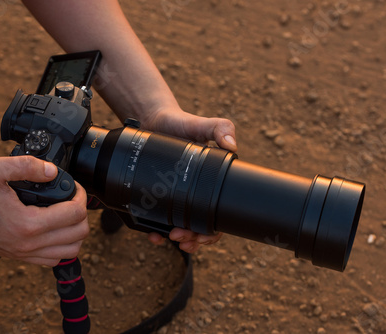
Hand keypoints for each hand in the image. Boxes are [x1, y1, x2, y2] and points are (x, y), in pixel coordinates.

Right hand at [0, 156, 88, 265]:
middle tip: (73, 199)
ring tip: (68, 214)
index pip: (75, 213)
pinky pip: (56, 259)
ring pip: (72, 250)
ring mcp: (28, 253)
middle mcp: (32, 243)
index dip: (81, 196)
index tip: (75, 188)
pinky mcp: (24, 258)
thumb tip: (51, 171)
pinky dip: (63, 245)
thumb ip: (25, 165)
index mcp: (30, 224)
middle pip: (80, 232)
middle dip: (82, 212)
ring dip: (76, 231)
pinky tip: (56, 229)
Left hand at [141, 107, 236, 252]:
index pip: (218, 215)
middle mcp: (195, 193)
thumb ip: (220, 128)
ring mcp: (176, 196)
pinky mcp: (158, 195)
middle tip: (182, 238)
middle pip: (200, 227)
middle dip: (194, 238)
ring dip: (179, 238)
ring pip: (182, 228)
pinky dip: (158, 231)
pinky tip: (154, 234)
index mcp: (210, 183)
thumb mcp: (202, 124)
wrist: (152, 121)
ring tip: (171, 237)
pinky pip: (160, 220)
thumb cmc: (181, 124)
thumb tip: (232, 145)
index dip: (213, 231)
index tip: (203, 236)